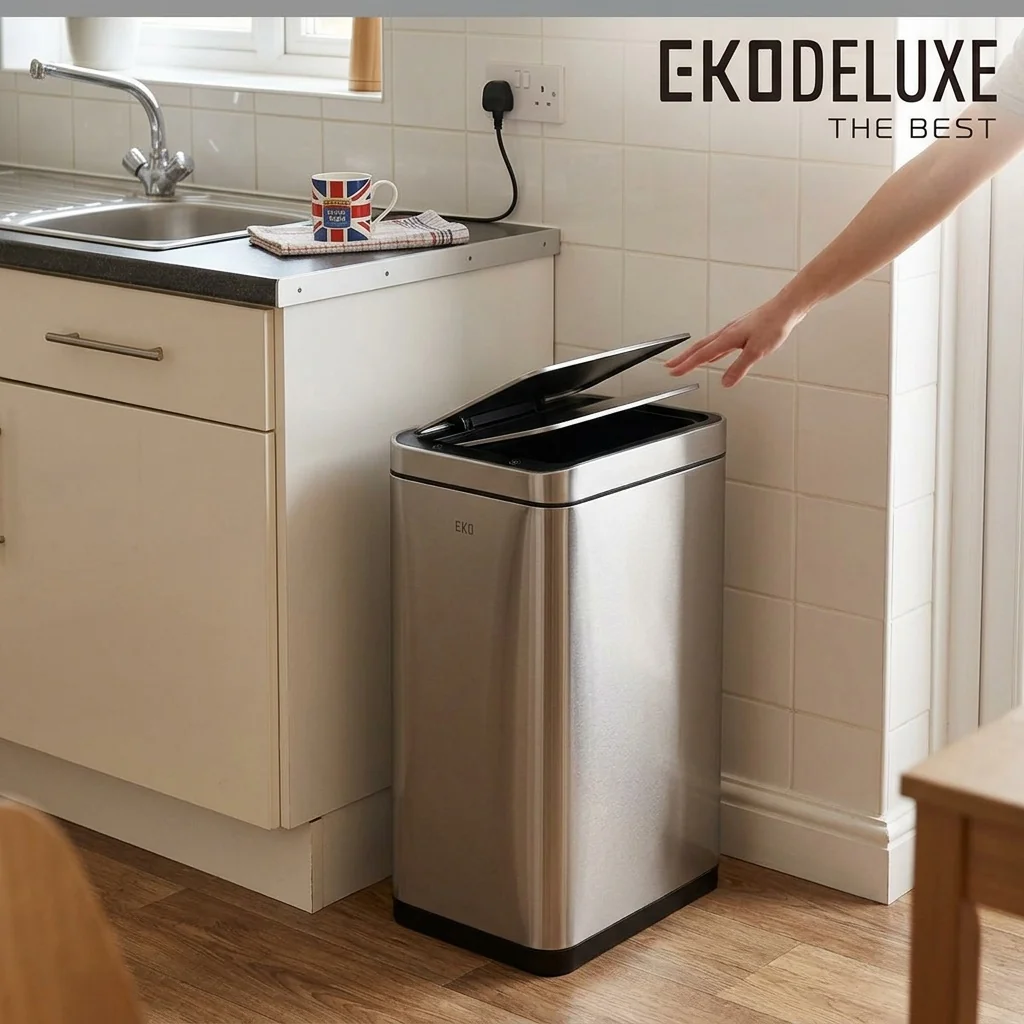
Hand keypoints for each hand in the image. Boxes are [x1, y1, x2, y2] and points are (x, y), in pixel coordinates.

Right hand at [665, 295, 803, 386]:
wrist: (786, 308)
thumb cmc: (774, 324)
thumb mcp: (757, 351)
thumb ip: (739, 367)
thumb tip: (726, 382)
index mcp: (727, 338)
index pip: (701, 354)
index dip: (686, 365)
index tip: (673, 371)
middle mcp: (727, 333)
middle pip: (699, 348)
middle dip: (683, 358)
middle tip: (670, 366)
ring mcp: (733, 331)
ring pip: (707, 345)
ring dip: (694, 354)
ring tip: (685, 362)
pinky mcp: (740, 331)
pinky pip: (719, 344)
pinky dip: (710, 351)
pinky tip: (712, 356)